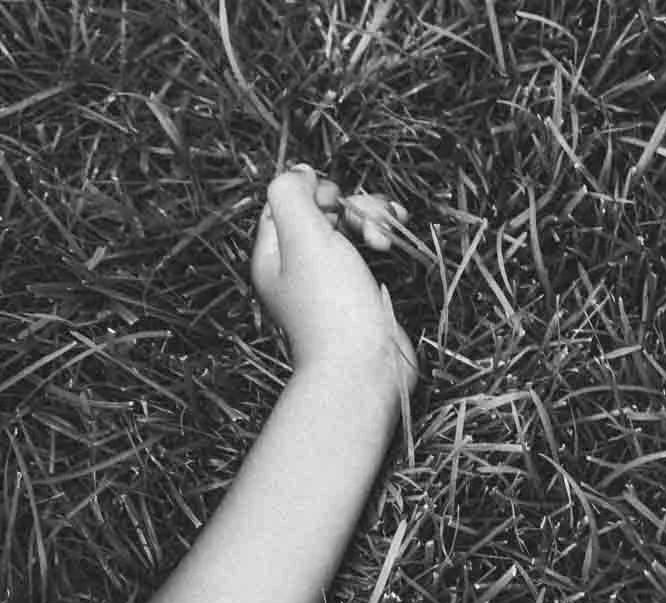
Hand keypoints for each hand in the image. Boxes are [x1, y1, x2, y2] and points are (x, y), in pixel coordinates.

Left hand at [249, 164, 416, 399]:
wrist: (364, 366)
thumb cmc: (331, 305)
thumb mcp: (302, 238)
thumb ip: (291, 195)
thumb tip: (299, 172)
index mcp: (272, 255)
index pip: (285, 202)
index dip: (312, 190)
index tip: (332, 200)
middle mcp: (296, 266)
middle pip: (321, 210)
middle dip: (350, 204)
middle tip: (364, 220)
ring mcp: (329, 279)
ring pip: (349, 225)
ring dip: (371, 218)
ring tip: (383, 238)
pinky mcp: (359, 290)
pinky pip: (367, 248)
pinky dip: (381, 238)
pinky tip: (392, 243)